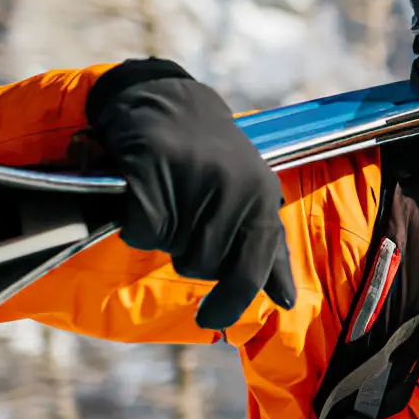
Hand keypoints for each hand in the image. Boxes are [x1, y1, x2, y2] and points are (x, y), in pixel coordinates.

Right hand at [86, 58, 295, 330]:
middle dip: (187, 252)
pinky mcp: (150, 171)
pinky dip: (134, 222)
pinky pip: (140, 230)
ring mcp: (193, 180)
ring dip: (161, 235)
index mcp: (262, 200)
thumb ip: (267, 249)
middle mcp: (234, 191)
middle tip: (185, 212)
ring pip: (168, 249)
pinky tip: (141, 193)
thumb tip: (285, 299)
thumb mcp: (251, 196)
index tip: (210, 319)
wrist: (165, 100)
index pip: (249, 272)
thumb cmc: (210, 159)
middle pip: (200, 267)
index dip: (230, 303)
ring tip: (168, 196)